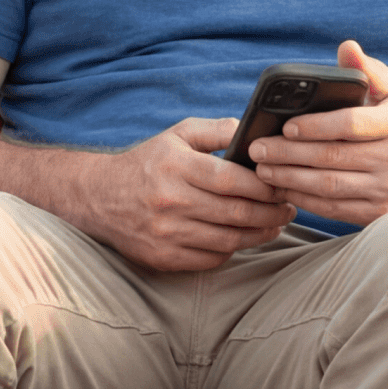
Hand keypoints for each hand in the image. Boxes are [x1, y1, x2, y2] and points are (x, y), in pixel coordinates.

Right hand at [79, 118, 297, 271]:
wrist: (98, 197)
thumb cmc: (149, 162)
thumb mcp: (178, 135)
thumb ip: (217, 130)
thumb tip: (255, 133)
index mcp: (176, 167)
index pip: (232, 180)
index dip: (266, 186)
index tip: (283, 185)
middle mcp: (169, 201)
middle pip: (236, 213)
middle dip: (272, 212)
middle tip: (289, 208)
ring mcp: (164, 233)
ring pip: (228, 240)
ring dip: (260, 234)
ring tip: (276, 224)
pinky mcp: (161, 256)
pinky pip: (210, 258)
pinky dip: (232, 250)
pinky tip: (243, 238)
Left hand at [248, 40, 387, 226]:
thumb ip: (369, 71)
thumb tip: (347, 48)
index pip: (351, 124)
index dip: (315, 126)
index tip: (286, 126)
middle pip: (332, 157)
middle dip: (288, 153)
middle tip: (258, 148)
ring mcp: (385, 188)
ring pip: (328, 185)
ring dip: (289, 177)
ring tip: (263, 168)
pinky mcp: (376, 212)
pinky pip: (333, 207)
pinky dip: (303, 198)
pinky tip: (284, 187)